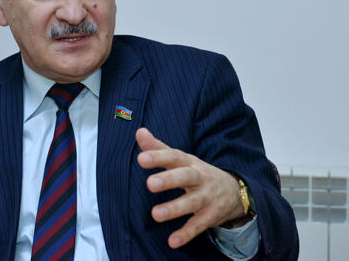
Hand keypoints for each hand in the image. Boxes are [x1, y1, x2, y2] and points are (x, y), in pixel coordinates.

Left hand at [135, 128, 244, 248]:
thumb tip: (139, 132)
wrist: (235, 191)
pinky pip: (198, 225)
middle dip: (169, 180)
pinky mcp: (211, 216)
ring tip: (155, 215)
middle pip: (186, 176)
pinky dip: (186, 234)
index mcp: (189, 162)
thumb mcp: (181, 159)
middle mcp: (200, 177)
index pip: (174, 156)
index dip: (158, 157)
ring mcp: (207, 197)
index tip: (141, 158)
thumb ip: (158, 148)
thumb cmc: (197, 172)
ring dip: (174, 208)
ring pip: (192, 203)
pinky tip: (172, 241)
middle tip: (150, 184)